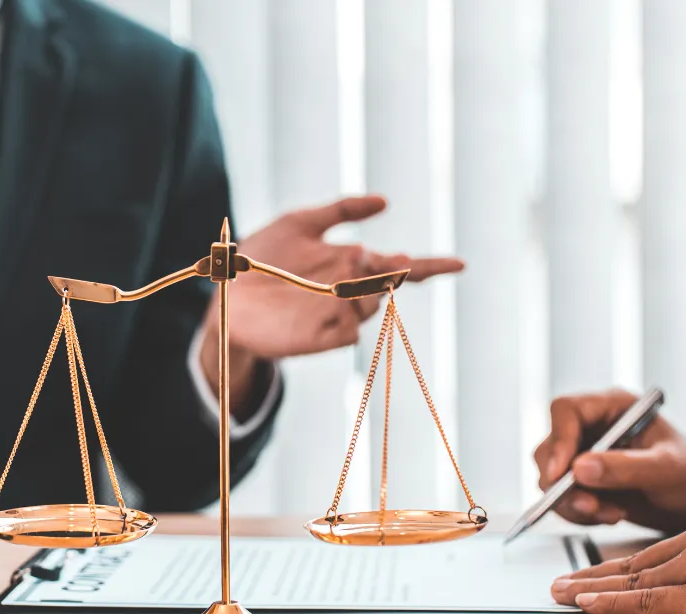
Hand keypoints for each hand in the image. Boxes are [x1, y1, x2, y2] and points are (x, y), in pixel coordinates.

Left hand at [199, 195, 463, 411]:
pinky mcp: (315, 341)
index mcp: (352, 264)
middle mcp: (350, 292)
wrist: (226, 293)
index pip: (401, 268)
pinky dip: (345, 323)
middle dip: (387, 272)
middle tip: (371, 258)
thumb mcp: (300, 223)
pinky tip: (332, 310)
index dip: (431, 266)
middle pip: (387, 285)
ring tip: (346, 278)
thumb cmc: (263, 257)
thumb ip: (342, 210)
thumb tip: (385, 201)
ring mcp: (334, 318)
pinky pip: (344, 336)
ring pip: (368, 309)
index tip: (459, 265)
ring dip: (365, 293)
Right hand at [533, 389, 685, 531]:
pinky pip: (562, 497)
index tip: (563, 474)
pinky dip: (580, 513)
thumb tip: (578, 469)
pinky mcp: (585, 481)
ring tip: (610, 514)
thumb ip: (625, 468)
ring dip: (573, 502)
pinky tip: (611, 515)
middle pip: (551, 447)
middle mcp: (594, 426)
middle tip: (590, 506)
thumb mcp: (666, 470)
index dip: (559, 439)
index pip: (566, 411)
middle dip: (564, 483)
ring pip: (551, 477)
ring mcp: (587, 454)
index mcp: (614, 407)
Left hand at [551, 506, 685, 613]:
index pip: (659, 548)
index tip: (593, 570)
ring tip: (558, 594)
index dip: (621, 563)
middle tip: (557, 582)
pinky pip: (647, 604)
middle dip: (592, 574)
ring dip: (590, 589)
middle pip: (637, 562)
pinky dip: (611, 606)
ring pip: (634, 581)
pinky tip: (585, 606)